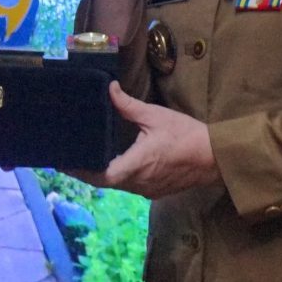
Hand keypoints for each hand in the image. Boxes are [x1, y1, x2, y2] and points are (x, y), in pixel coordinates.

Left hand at [75, 81, 218, 199]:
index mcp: (137, 164)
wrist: (215, 157)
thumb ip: (129, 106)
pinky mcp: (156, 192)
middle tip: (71, 158)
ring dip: (104, 175)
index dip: (82, 172)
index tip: (66, 163)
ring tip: (88, 159)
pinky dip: (120, 177)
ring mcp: (148, 190)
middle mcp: (139, 182)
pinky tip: (115, 164)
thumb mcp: (156, 116)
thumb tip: (110, 89)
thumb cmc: (187, 135)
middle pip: (106, 182)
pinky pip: (131, 187)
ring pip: (118, 186)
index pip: (102, 176)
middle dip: (88, 172)